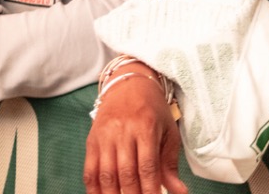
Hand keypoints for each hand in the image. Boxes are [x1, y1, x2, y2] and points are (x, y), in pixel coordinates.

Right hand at [84, 67, 186, 193]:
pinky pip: (89, 170)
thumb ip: (170, 164)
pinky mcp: (92, 141)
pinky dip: (93, 189)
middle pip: (126, 173)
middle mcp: (123, 131)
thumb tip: (179, 192)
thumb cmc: (153, 110)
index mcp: (146, 127)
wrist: (129, 85)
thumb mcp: (167, 131)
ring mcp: (105, 136)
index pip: (147, 166)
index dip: (150, 190)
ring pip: (106, 174)